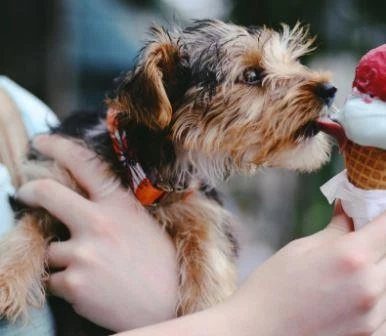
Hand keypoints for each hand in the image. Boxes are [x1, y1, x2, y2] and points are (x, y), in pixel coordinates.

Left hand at [17, 135, 177, 331]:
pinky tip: (91, 288)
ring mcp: (84, 252)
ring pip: (50, 248)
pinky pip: (53, 279)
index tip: (41, 142)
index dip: (58, 147)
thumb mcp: (142, 223)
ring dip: (62, 259)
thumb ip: (113, 210)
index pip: (84, 164)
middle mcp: (98, 222)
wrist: (169, 304)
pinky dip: (64, 284)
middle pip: (48, 193)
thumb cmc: (160, 262)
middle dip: (30, 191)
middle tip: (24, 192)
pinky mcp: (74, 282)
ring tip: (91, 271)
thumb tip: (84, 202)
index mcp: (119, 204)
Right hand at [223, 202, 385, 335]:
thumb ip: (334, 231)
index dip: (383, 216)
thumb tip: (348, 210)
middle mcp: (370, 287)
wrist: (257, 331)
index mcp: (351, 257)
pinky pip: (385, 309)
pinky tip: (350, 295)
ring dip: (377, 271)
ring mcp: (373, 317)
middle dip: (378, 245)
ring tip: (348, 272)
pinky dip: (375, 296)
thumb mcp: (299, 249)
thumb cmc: (272, 286)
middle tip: (357, 243)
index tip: (375, 215)